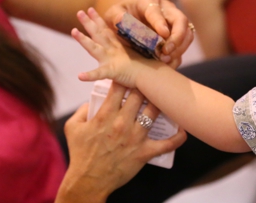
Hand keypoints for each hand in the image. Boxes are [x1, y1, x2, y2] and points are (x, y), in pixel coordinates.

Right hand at [56, 82, 186, 201]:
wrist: (88, 180)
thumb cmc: (80, 154)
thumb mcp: (72, 127)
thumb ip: (82, 110)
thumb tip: (93, 100)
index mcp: (105, 115)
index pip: (119, 88)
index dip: (124, 78)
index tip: (128, 76)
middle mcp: (122, 122)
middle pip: (139, 95)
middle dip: (143, 87)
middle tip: (147, 84)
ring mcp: (135, 137)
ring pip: (153, 112)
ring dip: (159, 104)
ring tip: (162, 99)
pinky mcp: (144, 152)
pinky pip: (166, 144)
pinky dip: (177, 137)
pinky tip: (183, 130)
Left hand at [72, 8, 146, 85]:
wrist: (154, 76)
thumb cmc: (146, 68)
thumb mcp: (134, 58)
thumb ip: (127, 54)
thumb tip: (126, 50)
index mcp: (118, 46)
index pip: (106, 30)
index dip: (97, 20)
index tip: (90, 10)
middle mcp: (113, 50)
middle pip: (98, 34)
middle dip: (88, 23)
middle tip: (79, 12)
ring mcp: (111, 59)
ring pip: (94, 48)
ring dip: (83, 40)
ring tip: (73, 31)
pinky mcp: (113, 71)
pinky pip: (99, 74)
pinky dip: (89, 75)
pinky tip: (79, 76)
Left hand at [101, 0, 193, 67]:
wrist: (129, 17)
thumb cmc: (121, 15)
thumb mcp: (113, 14)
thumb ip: (116, 16)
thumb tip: (121, 20)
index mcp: (148, 1)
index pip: (156, 10)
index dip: (160, 22)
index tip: (163, 34)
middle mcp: (166, 8)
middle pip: (180, 19)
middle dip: (177, 36)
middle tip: (167, 51)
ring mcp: (174, 20)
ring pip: (187, 32)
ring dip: (179, 47)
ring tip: (166, 59)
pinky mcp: (177, 33)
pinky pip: (185, 43)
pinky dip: (179, 53)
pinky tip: (168, 62)